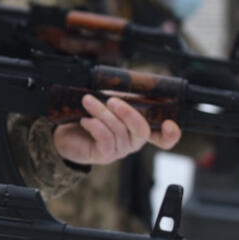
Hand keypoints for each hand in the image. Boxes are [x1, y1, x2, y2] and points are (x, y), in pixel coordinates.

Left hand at [53, 95, 181, 164]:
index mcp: (140, 129)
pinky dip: (95, 126)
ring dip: (102, 113)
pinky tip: (85, 119)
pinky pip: (105, 140)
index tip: (168, 123)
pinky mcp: (103, 155)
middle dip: (128, 113)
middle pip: (142, 131)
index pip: (164, 138)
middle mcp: (133, 142)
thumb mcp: (111, 102)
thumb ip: (126, 97)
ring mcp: (119, 150)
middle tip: (111, 99)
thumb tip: (134, 85)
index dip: (171, 134)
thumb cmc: (92, 114)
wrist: (67, 131)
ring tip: (88, 101)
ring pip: (118, 131)